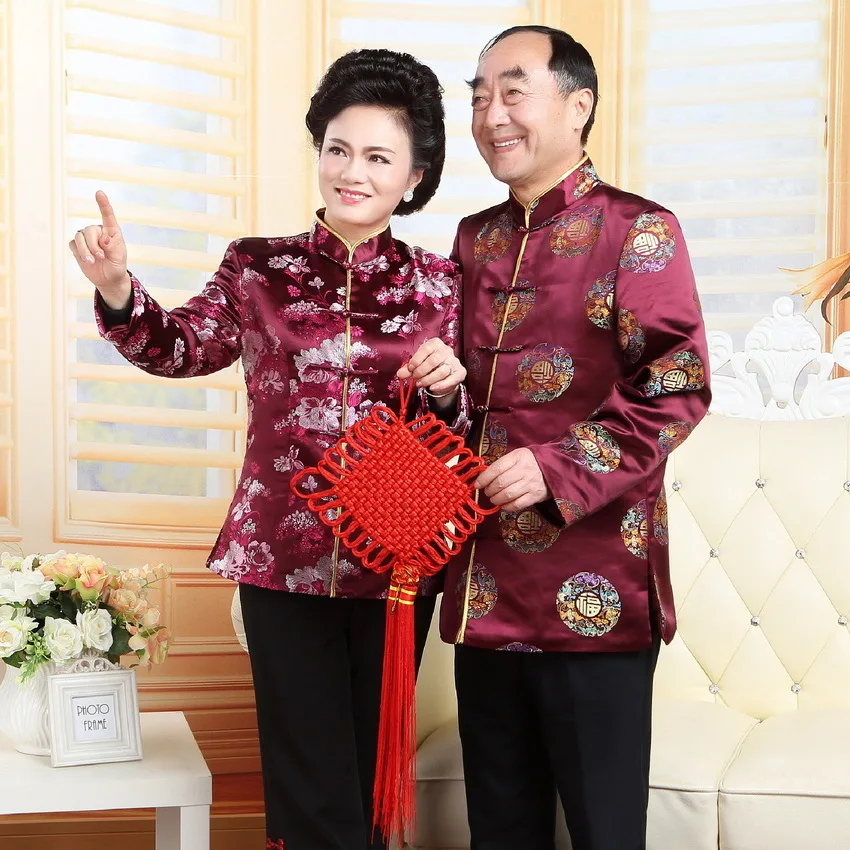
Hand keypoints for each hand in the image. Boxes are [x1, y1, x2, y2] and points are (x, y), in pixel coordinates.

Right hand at [68, 190, 130, 308]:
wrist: (109, 278)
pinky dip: (80, 253)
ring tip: (93, 260)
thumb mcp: (119, 256)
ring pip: (79, 237)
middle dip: (93, 245)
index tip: (99, 193)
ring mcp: (86, 238)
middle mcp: (97, 231)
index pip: (107, 215)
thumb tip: (103, 237)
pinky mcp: (77, 246)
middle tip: (101, 257)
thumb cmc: (117, 264)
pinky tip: (87, 260)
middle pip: (89, 230)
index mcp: (111, 231)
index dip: (103, 204)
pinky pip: (73, 244)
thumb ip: (113, 245)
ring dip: (86, 250)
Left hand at [397, 338, 465, 398]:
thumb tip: (399, 374)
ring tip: (420, 384)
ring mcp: (454, 361)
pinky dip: (441, 385)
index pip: (426, 348)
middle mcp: (447, 350)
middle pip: (433, 360)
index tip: (410, 369)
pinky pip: (452, 379)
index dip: (416, 360)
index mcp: (435, 343)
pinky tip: (432, 388)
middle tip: (415, 378)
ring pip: (442, 371)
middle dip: (421, 371)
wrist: (444, 376)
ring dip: (428, 379)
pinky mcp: (460, 372)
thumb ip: (408, 369)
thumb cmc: (429, 366)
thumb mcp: (417, 365)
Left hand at [476, 448, 550, 511]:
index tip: (477, 484)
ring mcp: (531, 484)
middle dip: (489, 490)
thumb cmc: (530, 462)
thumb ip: (501, 465)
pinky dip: (507, 507)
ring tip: (494, 499)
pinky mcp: (536, 496)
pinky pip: (517, 504)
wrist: (554, 468)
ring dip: (496, 499)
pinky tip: (504, 505)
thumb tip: (482, 478)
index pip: (496, 468)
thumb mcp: (516, 456)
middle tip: (487, 492)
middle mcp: (525, 470)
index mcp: (518, 457)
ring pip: (508, 494)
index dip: (484, 478)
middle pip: (501, 483)